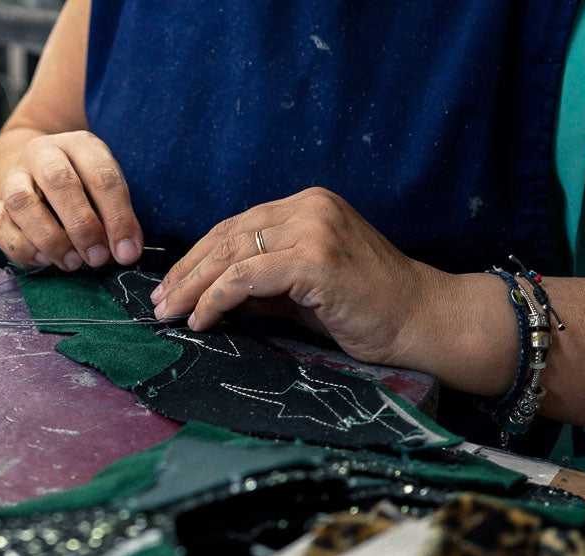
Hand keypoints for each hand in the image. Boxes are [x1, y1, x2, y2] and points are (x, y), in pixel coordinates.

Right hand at [0, 130, 142, 269]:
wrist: (38, 174)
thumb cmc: (84, 187)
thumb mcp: (107, 192)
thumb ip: (117, 219)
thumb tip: (126, 252)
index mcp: (79, 145)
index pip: (101, 176)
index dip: (117, 217)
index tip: (127, 251)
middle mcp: (42, 154)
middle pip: (57, 180)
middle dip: (81, 225)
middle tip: (98, 257)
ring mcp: (14, 177)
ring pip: (20, 201)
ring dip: (50, 237)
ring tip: (72, 262)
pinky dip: (23, 247)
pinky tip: (45, 260)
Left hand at [150, 187, 447, 365]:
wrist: (424, 321)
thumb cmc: (368, 309)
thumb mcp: (303, 290)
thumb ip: (262, 283)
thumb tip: (210, 295)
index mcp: (308, 205)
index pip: (236, 226)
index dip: (198, 257)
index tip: (172, 286)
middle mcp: (309, 207)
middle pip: (227, 236)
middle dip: (187, 272)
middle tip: (159, 303)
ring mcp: (313, 229)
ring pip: (232, 255)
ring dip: (193, 288)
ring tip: (169, 314)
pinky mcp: (315, 260)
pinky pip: (247, 279)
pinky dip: (218, 300)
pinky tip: (202, 320)